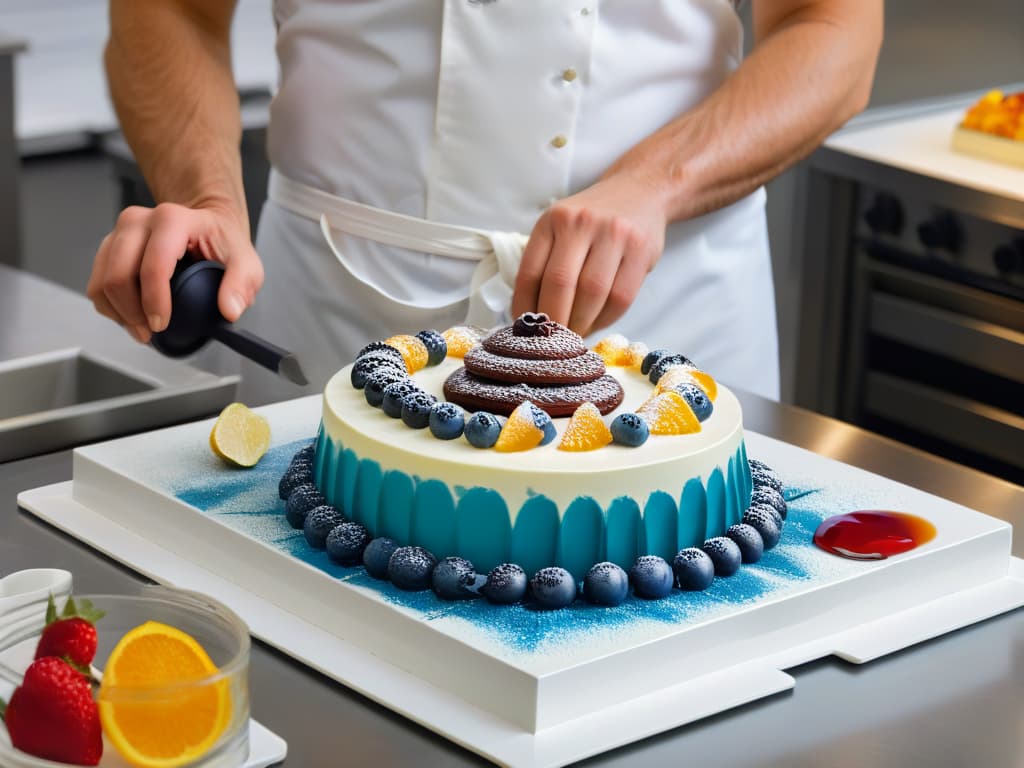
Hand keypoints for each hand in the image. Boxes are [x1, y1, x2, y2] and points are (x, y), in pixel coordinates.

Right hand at [86, 202, 263, 342]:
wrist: (206, 225)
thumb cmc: (222, 242)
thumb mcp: (246, 262)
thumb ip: (241, 284)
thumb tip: (229, 309)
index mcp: (173, 220)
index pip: (153, 265)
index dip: (154, 300)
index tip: (161, 324)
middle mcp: (140, 221)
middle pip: (118, 274)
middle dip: (131, 312)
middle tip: (150, 332)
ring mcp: (120, 232)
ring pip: (102, 280)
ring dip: (119, 312)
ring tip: (141, 329)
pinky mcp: (109, 246)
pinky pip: (97, 283)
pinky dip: (110, 306)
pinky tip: (131, 315)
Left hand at [511, 173, 666, 337]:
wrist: (639, 191)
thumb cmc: (592, 221)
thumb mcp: (561, 228)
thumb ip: (545, 263)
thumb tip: (530, 317)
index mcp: (552, 221)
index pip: (530, 273)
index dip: (525, 309)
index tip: (527, 329)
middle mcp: (581, 223)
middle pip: (560, 285)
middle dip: (554, 322)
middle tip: (553, 342)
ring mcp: (614, 234)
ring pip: (592, 294)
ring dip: (581, 324)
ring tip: (575, 336)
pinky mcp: (641, 249)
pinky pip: (621, 297)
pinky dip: (606, 319)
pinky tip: (597, 322)